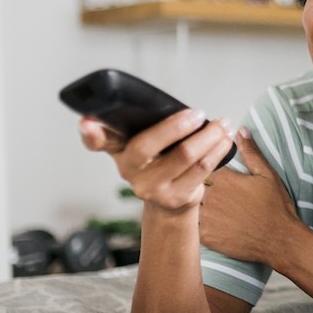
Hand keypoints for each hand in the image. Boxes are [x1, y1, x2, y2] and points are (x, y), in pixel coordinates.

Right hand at [79, 110, 234, 213]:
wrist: (171, 201)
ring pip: (184, 155)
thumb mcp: (149, 143)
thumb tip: (182, 110)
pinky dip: (217, 150)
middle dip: (176, 125)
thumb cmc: (162, 160)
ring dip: (209, 136)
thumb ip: (150, 126)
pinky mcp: (174, 197)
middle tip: (198, 113)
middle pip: (148, 144)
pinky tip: (225, 141)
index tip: (87, 122)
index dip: (90, 133)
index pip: (99, 140)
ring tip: (223, 124)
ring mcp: (150, 187)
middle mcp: (129, 170)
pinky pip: (201, 169)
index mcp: (119, 149)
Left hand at [198, 129, 301, 265]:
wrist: (280, 240)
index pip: (201, 163)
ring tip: (201, 204)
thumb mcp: (267, 175)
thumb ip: (251, 152)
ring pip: (188, 204)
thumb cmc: (276, 208)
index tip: (202, 164)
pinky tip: (204, 220)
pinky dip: (194, 222)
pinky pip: (191, 225)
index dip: (201, 163)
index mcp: (224, 178)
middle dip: (192, 181)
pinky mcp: (206, 236)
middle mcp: (211, 196)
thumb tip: (240, 130)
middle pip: (191, 183)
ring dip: (190, 202)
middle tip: (203, 187)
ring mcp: (206, 217)